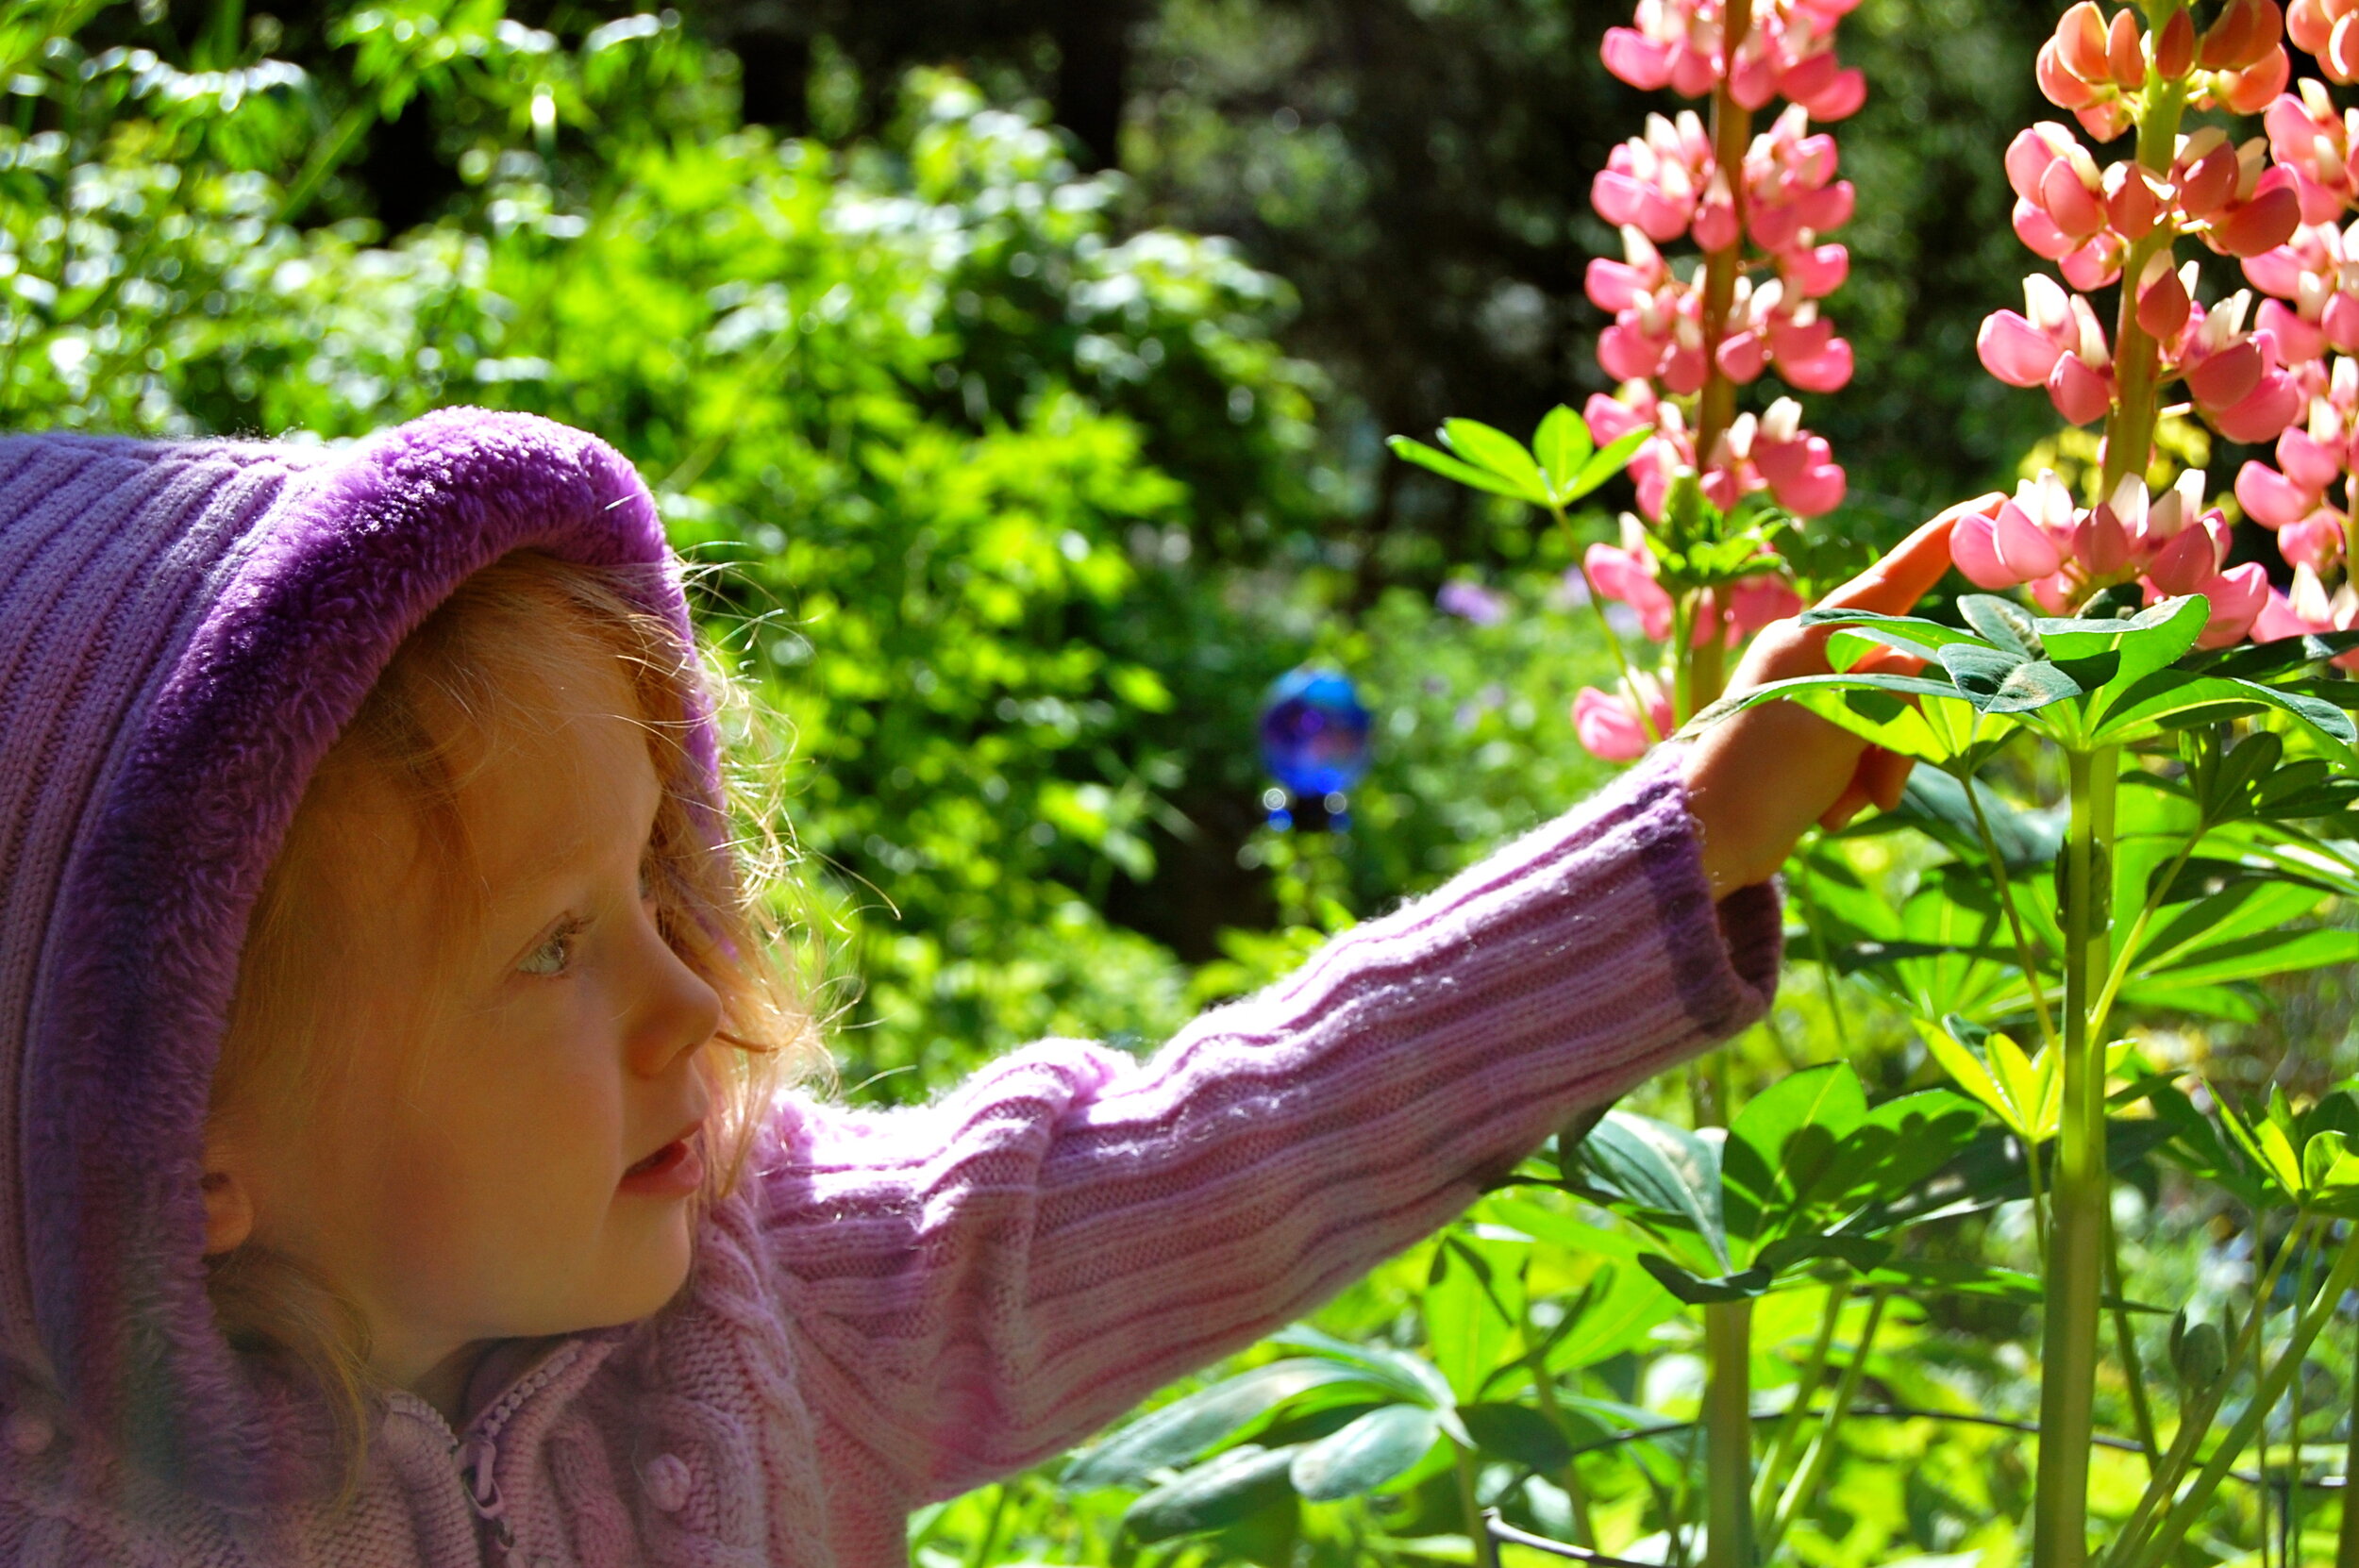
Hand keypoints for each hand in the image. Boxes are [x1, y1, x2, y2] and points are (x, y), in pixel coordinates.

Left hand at [1681, 497, 1993, 898]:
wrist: (1706, 843)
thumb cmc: (1760, 773)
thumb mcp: (1836, 717)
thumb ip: (1895, 677)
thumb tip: (1922, 663)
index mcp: (1810, 637)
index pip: (1892, 578)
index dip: (1943, 542)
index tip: (1991, 501)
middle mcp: (1814, 658)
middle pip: (1909, 671)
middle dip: (1904, 735)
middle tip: (1877, 784)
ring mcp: (1817, 699)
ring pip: (1899, 718)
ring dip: (1881, 767)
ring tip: (1839, 805)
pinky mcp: (1817, 742)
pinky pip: (1874, 752)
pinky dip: (1862, 785)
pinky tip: (1828, 811)